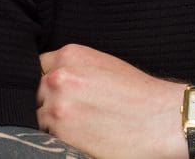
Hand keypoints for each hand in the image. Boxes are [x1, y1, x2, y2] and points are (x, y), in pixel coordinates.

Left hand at [38, 44, 185, 158]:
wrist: (160, 118)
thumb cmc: (136, 93)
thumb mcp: (103, 65)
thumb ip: (73, 68)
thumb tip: (50, 79)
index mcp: (70, 55)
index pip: (37, 66)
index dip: (44, 80)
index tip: (53, 91)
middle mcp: (59, 78)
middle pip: (35, 93)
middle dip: (45, 102)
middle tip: (69, 112)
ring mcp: (57, 107)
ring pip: (37, 117)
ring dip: (50, 123)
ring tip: (78, 126)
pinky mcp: (61, 135)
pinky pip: (46, 138)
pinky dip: (58, 139)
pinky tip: (80, 136)